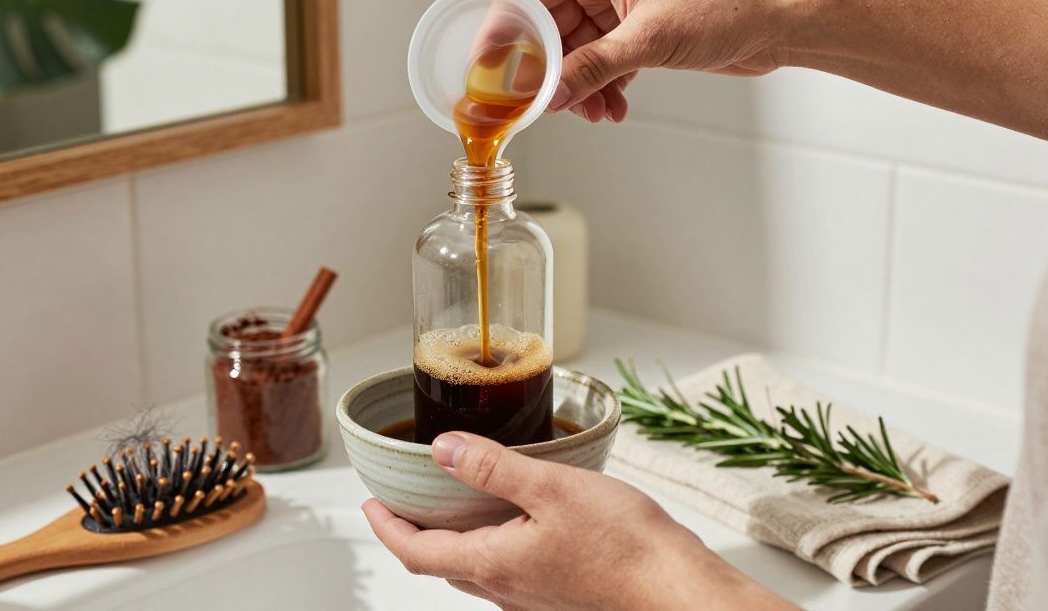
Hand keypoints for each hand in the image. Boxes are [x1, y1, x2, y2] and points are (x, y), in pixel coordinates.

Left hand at [363, 432, 796, 610]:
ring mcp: (534, 598)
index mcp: (494, 564)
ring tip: (454, 505)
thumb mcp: (552, 489)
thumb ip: (492, 469)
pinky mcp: (561, 595)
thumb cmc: (626, 547)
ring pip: (477, 571)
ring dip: (454, 541)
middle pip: (442, 565)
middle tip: (404, 502)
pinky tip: (517, 521)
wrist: (677, 591)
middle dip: (415, 534)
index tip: (370, 504)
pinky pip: (510, 573)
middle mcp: (508, 590)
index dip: (386, 527)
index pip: (416, 553)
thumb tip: (442, 450)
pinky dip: (494, 546)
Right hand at [510, 0, 788, 122]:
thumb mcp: (650, 41)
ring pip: (575, 55)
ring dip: (577, 88)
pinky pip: (601, 66)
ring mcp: (621, 11)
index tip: (486, 69)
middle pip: (548, 31)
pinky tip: (613, 109)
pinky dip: (601, 90)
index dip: (502, 32)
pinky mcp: (640, 36)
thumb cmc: (727, 6)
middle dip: (546, 73)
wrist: (778, 20)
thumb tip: (548, 95)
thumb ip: (592, 69)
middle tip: (537, 107)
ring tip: (590, 112)